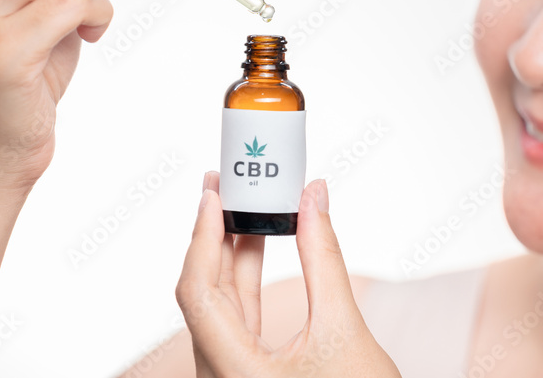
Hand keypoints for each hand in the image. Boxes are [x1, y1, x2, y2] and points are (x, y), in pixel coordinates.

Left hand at [176, 173, 401, 377]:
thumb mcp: (344, 329)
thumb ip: (324, 258)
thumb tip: (314, 198)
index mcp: (233, 373)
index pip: (198, 291)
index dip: (202, 236)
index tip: (212, 193)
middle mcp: (221, 377)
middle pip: (204, 294)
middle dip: (215, 235)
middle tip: (225, 185)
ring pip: (220, 307)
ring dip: (233, 255)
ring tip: (247, 206)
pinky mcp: (248, 377)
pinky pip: (236, 321)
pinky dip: (247, 282)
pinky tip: (260, 248)